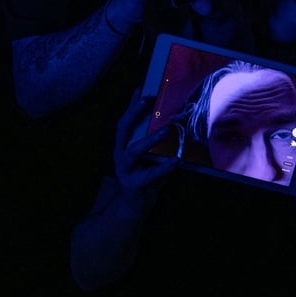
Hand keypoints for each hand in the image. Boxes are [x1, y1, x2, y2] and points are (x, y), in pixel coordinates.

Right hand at [113, 91, 178, 211]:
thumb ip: (157, 142)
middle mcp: (120, 154)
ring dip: (149, 139)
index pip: (125, 121)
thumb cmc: (146, 177)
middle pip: (122, 129)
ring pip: (132, 151)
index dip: (131, 105)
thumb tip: (176, 121)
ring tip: (166, 130)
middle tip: (146, 100)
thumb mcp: (151, 156)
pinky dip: (163, 168)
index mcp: (123, 145)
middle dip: (133, 113)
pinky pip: (149, 175)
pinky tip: (176, 161)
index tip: (141, 88)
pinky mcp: (132, 185)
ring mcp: (123, 169)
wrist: (135, 208)